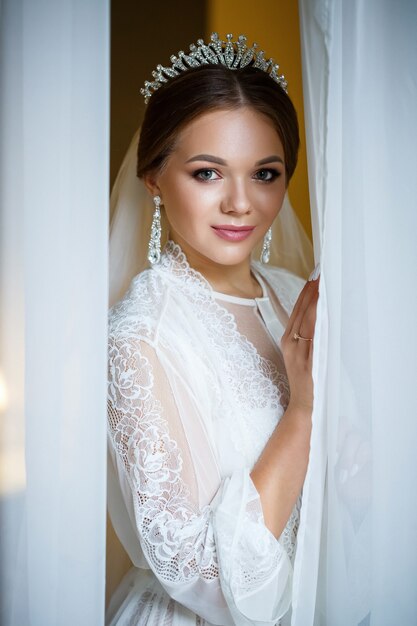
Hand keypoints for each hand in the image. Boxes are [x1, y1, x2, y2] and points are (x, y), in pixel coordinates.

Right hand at [280, 274, 319, 411]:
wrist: (305, 407)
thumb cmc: (309, 381)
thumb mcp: (304, 355)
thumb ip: (311, 336)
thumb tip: (324, 314)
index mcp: (288, 340)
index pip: (298, 309)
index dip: (307, 291)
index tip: (316, 275)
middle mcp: (291, 343)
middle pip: (302, 311)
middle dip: (312, 290)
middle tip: (321, 270)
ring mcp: (299, 352)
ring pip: (308, 320)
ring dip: (316, 300)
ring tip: (324, 281)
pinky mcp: (308, 361)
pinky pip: (314, 336)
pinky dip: (318, 319)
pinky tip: (324, 307)